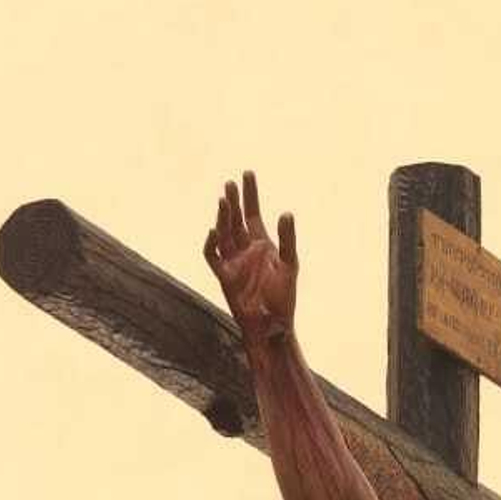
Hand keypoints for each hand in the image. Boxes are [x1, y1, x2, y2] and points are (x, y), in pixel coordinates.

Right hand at [204, 170, 296, 341]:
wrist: (272, 325)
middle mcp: (245, 249)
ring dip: (223, 217)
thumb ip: (287, 239)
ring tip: (224, 200)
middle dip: (233, 202)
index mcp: (262, 244)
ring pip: (223, 233)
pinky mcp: (224, 276)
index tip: (247, 173)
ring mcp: (233, 261)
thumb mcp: (289, 264)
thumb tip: (287, 212)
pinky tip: (214, 231)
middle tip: (231, 184)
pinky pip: (212, 256)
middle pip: (236, 220)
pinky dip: (211, 244)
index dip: (250, 194)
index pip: (252, 213)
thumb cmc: (283, 298)